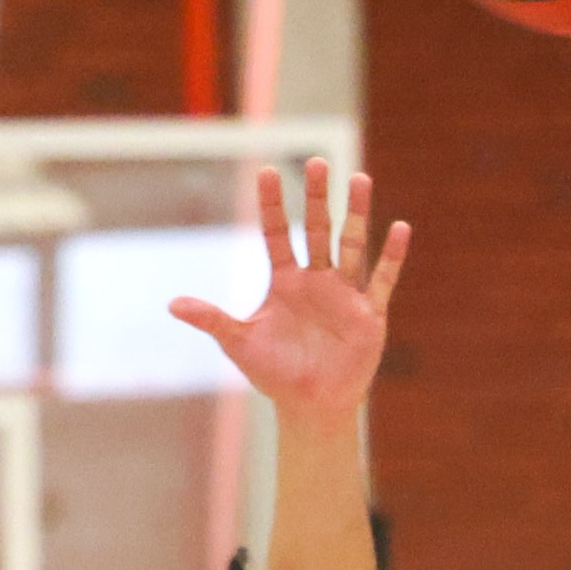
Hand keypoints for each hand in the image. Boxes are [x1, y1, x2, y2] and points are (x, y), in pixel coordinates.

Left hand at [172, 154, 409, 425]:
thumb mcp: (240, 343)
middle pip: (317, 230)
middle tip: (315, 162)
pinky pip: (382, 280)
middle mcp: (317, 280)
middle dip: (316, 198)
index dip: (272, 205)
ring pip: (351, 245)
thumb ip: (211, 319)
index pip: (277, 234)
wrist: (310, 407)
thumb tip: (171, 305)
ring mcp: (345, 294)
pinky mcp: (369, 315)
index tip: (266, 171)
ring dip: (356, 214)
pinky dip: (391, 257)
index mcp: (286, 281)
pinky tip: (399, 228)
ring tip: (359, 179)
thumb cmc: (276, 374)